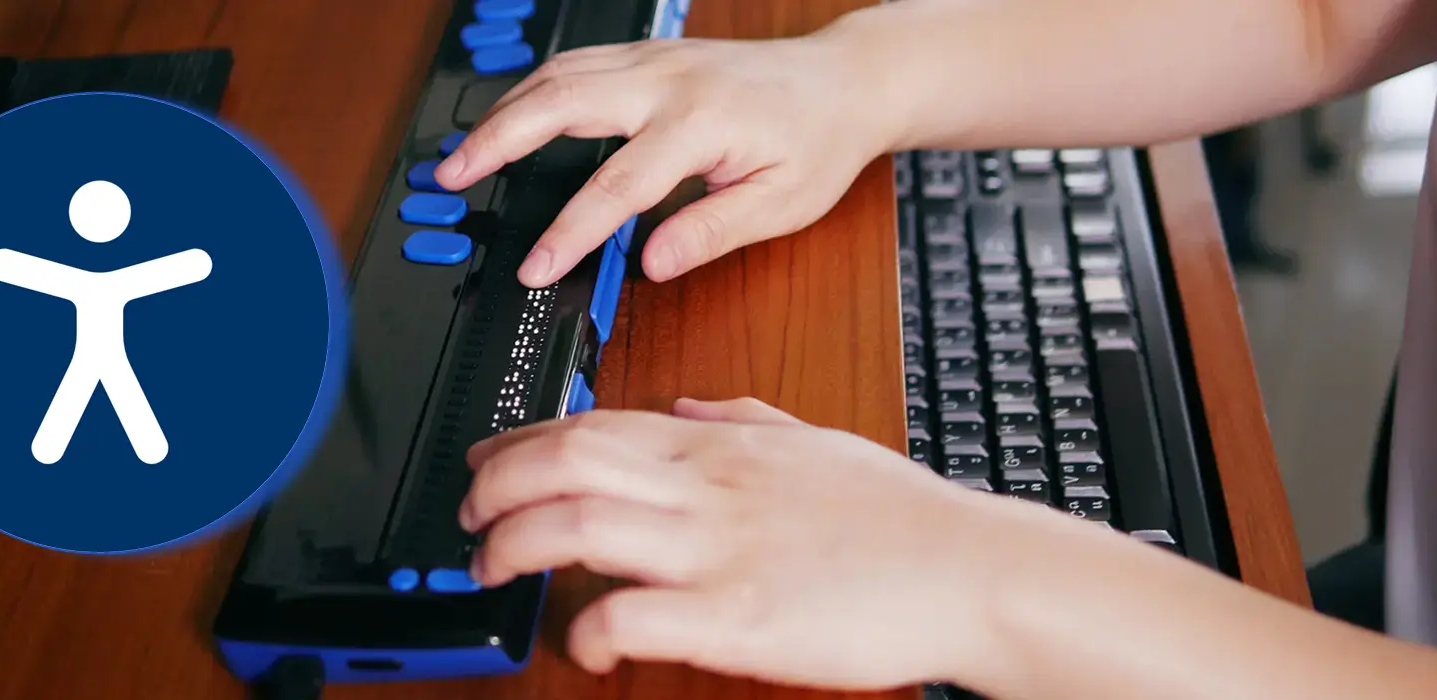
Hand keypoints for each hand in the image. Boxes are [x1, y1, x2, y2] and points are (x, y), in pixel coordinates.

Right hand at [433, 33, 900, 287]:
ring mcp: (655, 60)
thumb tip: (652, 264)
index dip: (569, 232)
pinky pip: (577, 64)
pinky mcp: (650, 54)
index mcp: (701, 123)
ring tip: (464, 153)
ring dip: (504, 110)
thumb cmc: (818, 141)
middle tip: (451, 178)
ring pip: (560, 73)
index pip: (616, 186)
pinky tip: (510, 116)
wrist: (844, 80)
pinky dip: (532, 89)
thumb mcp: (781, 204)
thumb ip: (711, 232)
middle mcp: (669, 81)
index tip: (534, 266)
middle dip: (498, 141)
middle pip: (561, 102)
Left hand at [458, 397, 1027, 690]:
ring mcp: (719, 551)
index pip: (594, 424)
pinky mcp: (737, 618)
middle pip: (567, 461)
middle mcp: (708, 489)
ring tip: (493, 571)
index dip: (521, 442)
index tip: (486, 463)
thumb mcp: (813, 441)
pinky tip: (582, 643)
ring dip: (515, 546)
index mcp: (721, 448)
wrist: (968, 570)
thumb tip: (683, 407)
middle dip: (496, 484)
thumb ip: (741, 419)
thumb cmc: (898, 517)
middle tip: (469, 516)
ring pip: (579, 525)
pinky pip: (632, 616)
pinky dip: (588, 630)